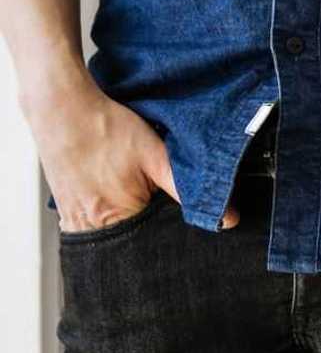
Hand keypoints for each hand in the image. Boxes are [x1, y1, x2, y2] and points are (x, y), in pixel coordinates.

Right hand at [23, 78, 237, 231]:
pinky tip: (116, 197)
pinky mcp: (66, 211)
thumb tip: (227, 218)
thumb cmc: (106, 128)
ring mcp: (75, 222)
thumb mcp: (155, 156)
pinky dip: (111, 218)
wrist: (62, 108)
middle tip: (153, 200)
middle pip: (135, 243)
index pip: (158, 242)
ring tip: (132, 195)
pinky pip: (95, 227)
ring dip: (131, 224)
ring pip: (116, 236)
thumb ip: (186, 190)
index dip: (173, 232)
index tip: (181, 218)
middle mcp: (92, 226)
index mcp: (118, 217)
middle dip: (152, 231)